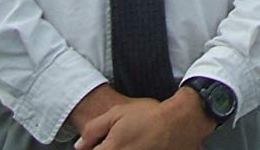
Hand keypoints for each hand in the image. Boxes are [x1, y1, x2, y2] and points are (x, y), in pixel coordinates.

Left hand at [73, 86, 214, 149]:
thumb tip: (79, 145)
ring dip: (123, 149)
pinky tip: (140, 146)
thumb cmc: (149, 116)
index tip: (101, 143)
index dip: (95, 147)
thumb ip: (93, 129)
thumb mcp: (117, 113)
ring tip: (132, 143)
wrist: (179, 122)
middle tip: (122, 141)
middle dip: (107, 149)